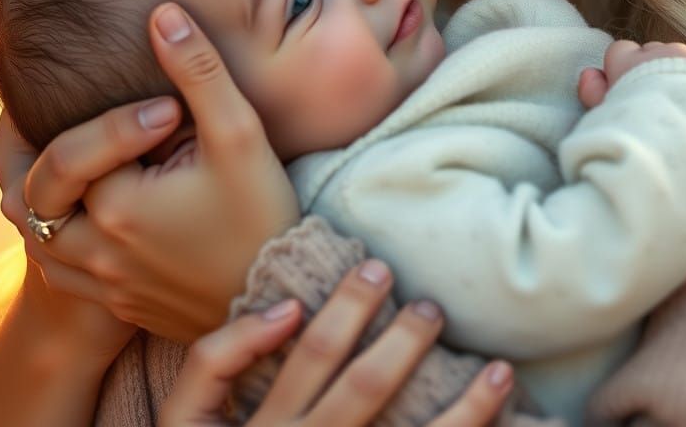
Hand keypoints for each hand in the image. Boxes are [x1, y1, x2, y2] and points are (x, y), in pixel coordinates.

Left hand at [0, 3, 299, 341]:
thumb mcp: (238, 133)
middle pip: (36, 187)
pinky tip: (93, 207)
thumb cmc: (263, 213)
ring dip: (46, 195)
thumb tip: (163, 15)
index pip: (77, 144)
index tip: (171, 113)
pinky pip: (59, 271)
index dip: (116, 118)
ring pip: (34, 235)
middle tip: (84, 121)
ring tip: (78, 159)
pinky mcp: (117, 302)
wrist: (282, 295)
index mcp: (116, 208)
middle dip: (54, 148)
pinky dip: (60, 235)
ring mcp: (102, 283)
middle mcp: (95, 251)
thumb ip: (198, 71)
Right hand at [160, 262, 514, 426]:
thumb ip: (216, 358)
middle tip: (432, 306)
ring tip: (500, 371)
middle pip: (366, 390)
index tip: (376, 273)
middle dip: (406, 340)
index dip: (349, 310)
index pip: (316, 355)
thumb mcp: (185, 417)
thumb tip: (286, 310)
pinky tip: (498, 419)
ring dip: (464, 410)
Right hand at [578, 39, 685, 107]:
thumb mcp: (607, 117)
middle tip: (654, 99)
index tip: (626, 90)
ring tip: (680, 103)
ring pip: (679, 56)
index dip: (621, 70)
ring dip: (678, 71)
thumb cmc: (638, 134)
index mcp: (628, 61)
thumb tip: (589, 73)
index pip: (619, 50)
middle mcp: (659, 52)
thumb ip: (594, 91)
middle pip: (651, 51)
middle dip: (651, 68)